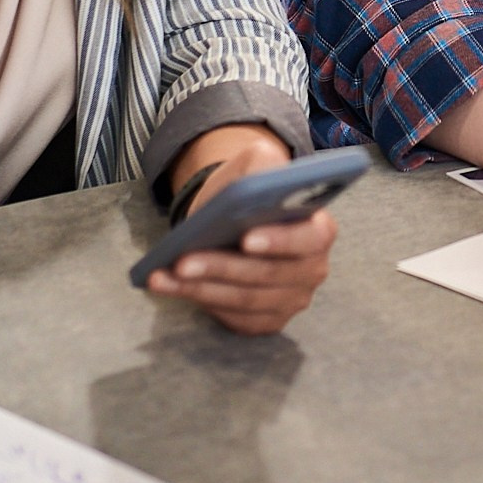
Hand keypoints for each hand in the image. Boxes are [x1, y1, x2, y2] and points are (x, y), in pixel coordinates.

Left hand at [143, 125, 335, 334]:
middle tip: (182, 261)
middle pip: (268, 276)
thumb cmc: (249, 188)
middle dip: (222, 268)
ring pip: (244, 300)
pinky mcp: (266, 320)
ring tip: (163, 275)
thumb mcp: (258, 162)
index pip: (310, 240)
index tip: (245, 239)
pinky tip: (168, 286)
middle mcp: (312, 270)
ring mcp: (291, 300)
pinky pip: (232, 317)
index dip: (280, 241)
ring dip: (200, 288)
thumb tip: (254, 184)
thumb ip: (263, 165)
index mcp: (320, 229)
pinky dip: (198, 301)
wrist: (233, 215)